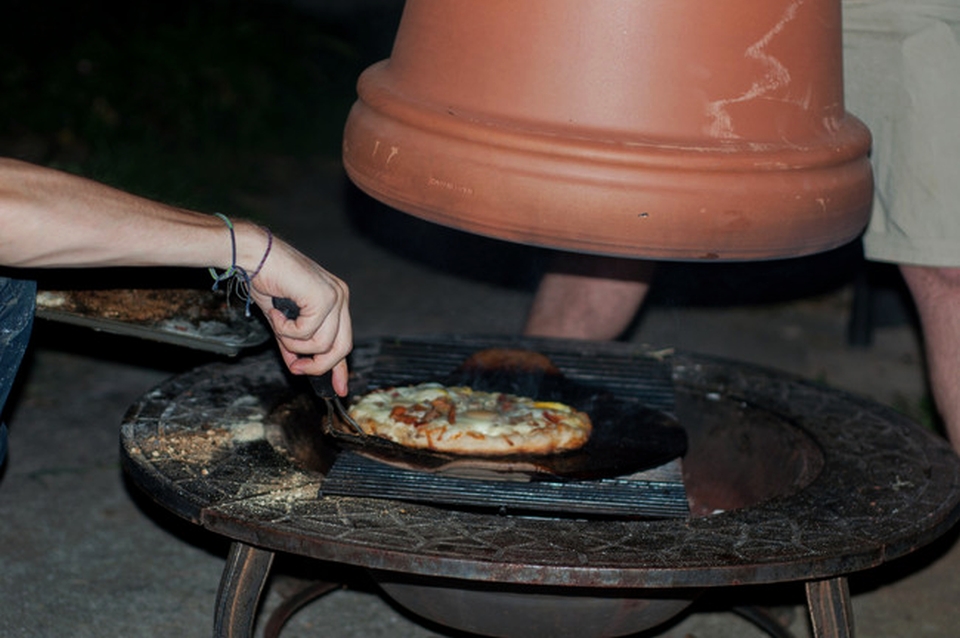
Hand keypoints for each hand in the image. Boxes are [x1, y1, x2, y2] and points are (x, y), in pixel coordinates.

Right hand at [244, 233, 352, 394]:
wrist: (255, 256)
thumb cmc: (267, 282)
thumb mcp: (283, 321)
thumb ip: (294, 344)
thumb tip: (299, 369)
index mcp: (336, 300)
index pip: (344, 341)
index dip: (340, 368)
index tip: (339, 390)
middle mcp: (341, 297)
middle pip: (342, 348)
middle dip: (317, 365)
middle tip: (295, 368)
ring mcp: (336, 296)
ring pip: (323, 345)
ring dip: (295, 344)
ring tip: (278, 325)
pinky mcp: (324, 297)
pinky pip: (307, 333)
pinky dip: (286, 330)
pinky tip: (276, 312)